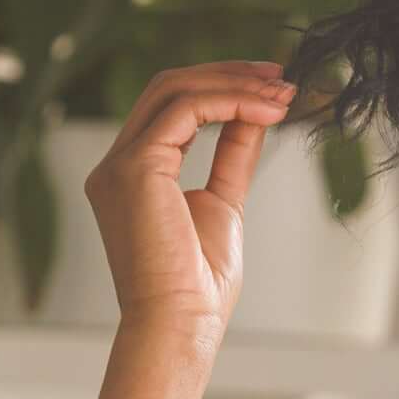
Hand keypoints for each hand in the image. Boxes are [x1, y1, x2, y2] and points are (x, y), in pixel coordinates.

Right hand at [82, 58, 298, 337]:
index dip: (222, 88)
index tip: (271, 87)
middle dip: (229, 75)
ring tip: (283, 91)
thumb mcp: (223, 204)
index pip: (172, 109)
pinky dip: (230, 102)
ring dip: (235, 84)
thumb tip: (257, 115)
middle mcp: (116, 163)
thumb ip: (232, 157)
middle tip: (281, 76)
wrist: (180, 324)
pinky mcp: (134, 167)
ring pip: (175, 91)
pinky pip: (185, 110)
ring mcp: (119, 163)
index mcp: (133, 174)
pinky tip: (268, 110)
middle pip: (169, 88)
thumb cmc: (198, 285)